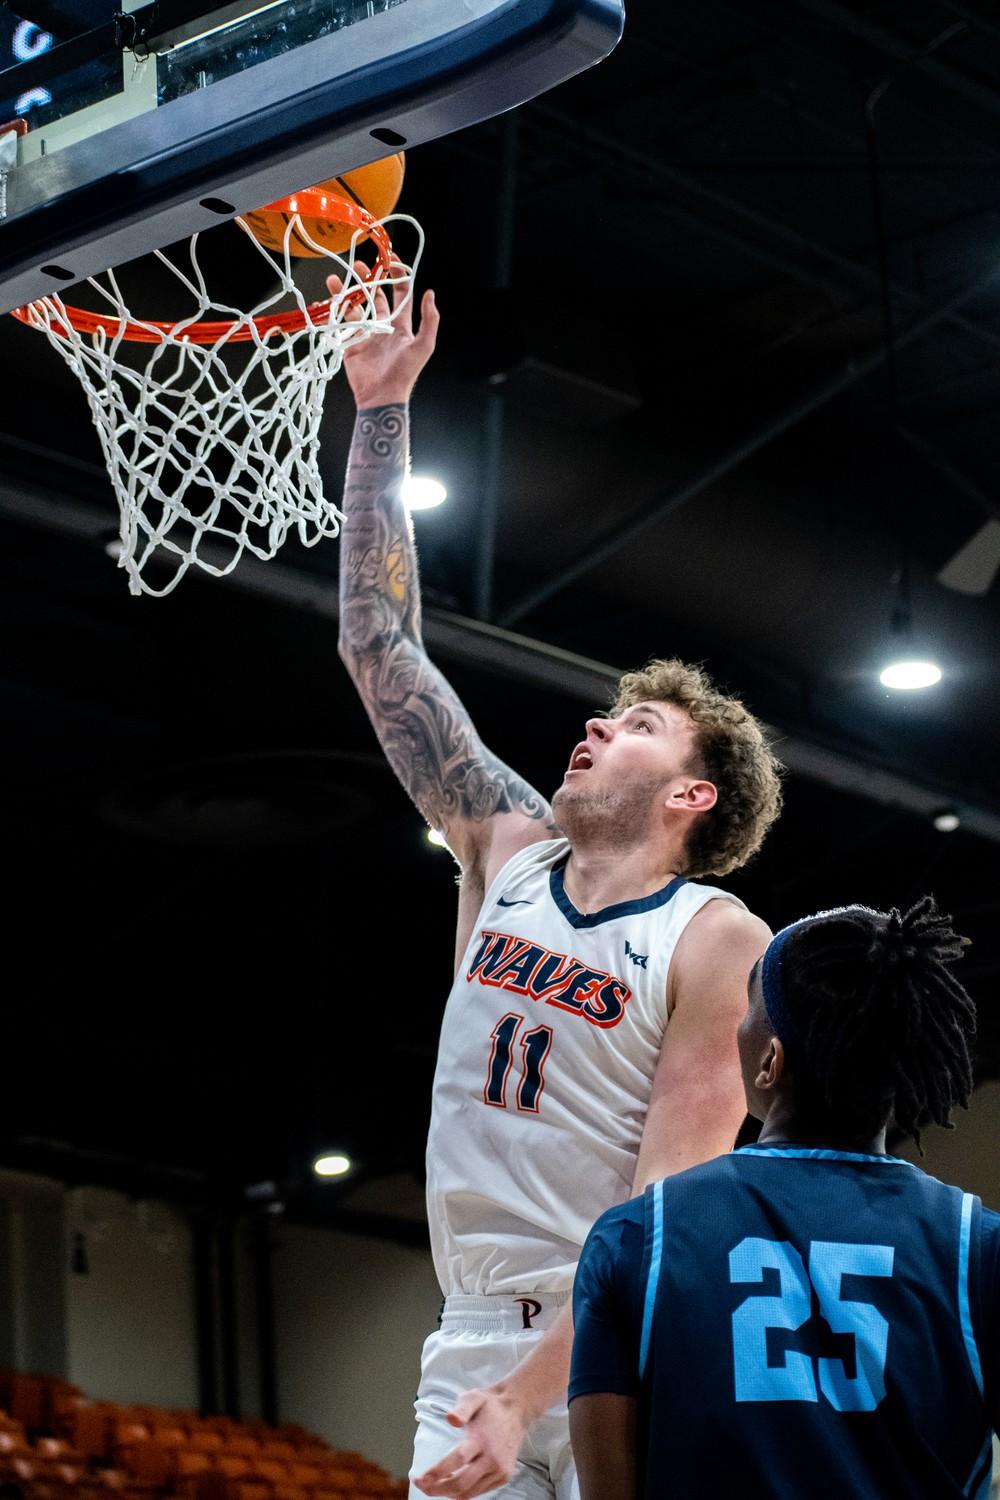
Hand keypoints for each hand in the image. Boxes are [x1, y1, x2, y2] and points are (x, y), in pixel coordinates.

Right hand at [327, 256, 438, 408]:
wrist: (382, 397)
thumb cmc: (405, 373)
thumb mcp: (424, 345)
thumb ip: (429, 320)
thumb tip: (430, 293)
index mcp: (401, 325)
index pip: (400, 293)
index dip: (397, 275)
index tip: (390, 259)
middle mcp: (383, 327)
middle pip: (375, 296)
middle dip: (368, 279)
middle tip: (358, 265)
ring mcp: (365, 335)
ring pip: (355, 307)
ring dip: (346, 292)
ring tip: (335, 279)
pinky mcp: (350, 345)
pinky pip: (341, 324)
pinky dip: (333, 312)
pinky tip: (326, 299)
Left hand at [413, 1386, 527, 1497]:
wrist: (515, 1410)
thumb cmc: (489, 1405)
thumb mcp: (473, 1397)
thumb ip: (461, 1408)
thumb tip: (451, 1419)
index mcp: (482, 1439)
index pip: (457, 1461)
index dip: (437, 1472)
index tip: (420, 1478)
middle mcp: (492, 1458)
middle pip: (461, 1483)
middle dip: (437, 1489)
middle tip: (422, 1486)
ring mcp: (499, 1470)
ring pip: (469, 1492)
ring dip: (448, 1493)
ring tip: (433, 1486)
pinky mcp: (503, 1476)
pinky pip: (479, 1491)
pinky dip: (463, 1492)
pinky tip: (451, 1485)